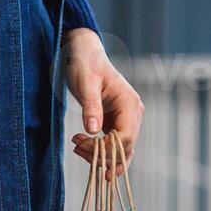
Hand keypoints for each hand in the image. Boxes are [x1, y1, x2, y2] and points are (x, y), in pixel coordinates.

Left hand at [64, 28, 142, 176]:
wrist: (84, 54)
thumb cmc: (86, 63)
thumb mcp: (86, 83)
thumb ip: (91, 106)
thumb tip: (92, 129)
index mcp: (130, 104)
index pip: (126, 137)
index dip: (107, 147)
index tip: (83, 144)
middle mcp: (133, 114)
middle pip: (125, 148)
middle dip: (101, 154)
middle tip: (77, 147)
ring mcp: (127, 120)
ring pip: (121, 151)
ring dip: (101, 156)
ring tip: (78, 148)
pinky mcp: (116, 123)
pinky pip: (113, 146)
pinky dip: (99, 152)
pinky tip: (82, 148)